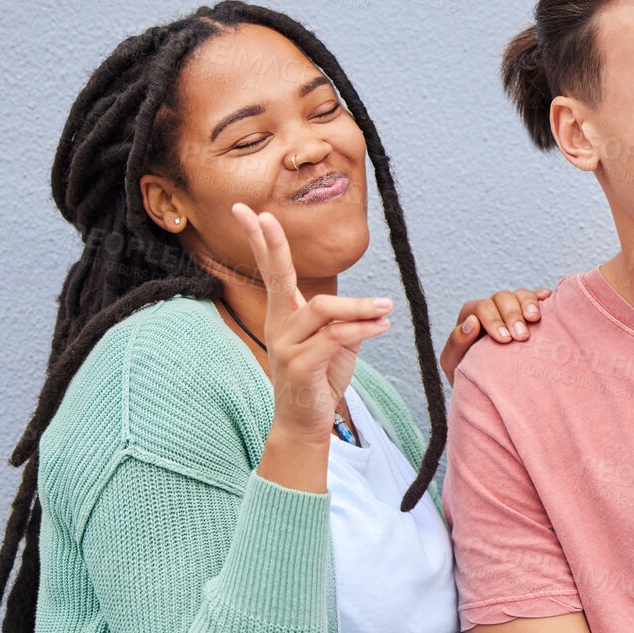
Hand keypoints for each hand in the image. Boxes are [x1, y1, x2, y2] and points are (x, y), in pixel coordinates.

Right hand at [230, 202, 391, 436]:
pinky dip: (363, 328)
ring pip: (323, 309)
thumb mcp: (337, 343)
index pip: (271, 271)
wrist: (307, 422)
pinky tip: (382, 326)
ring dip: (359, 307)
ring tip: (387, 307)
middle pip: (277, 277)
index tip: (246, 210)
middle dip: (270, 244)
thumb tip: (371, 308)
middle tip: (264, 215)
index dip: (260, 241)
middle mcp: (279, 325)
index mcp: (284, 315)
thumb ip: (346, 319)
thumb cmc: (320, 378)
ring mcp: (285, 345)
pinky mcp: (300, 365)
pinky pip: (335, 337)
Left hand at [440, 286, 551, 381]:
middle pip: (503, 298)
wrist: (487, 388)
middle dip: (513, 315)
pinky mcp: (530, 313)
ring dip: (529, 304)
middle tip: (522, 336)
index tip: (505, 340)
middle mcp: (493, 307)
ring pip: (521, 295)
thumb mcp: (454, 363)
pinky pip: (538, 298)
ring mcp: (513, 309)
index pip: (482, 308)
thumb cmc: (469, 375)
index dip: (493, 320)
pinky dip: (542, 297)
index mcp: (472, 315)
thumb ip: (456, 343)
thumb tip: (471, 322)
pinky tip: (547, 298)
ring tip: (535, 318)